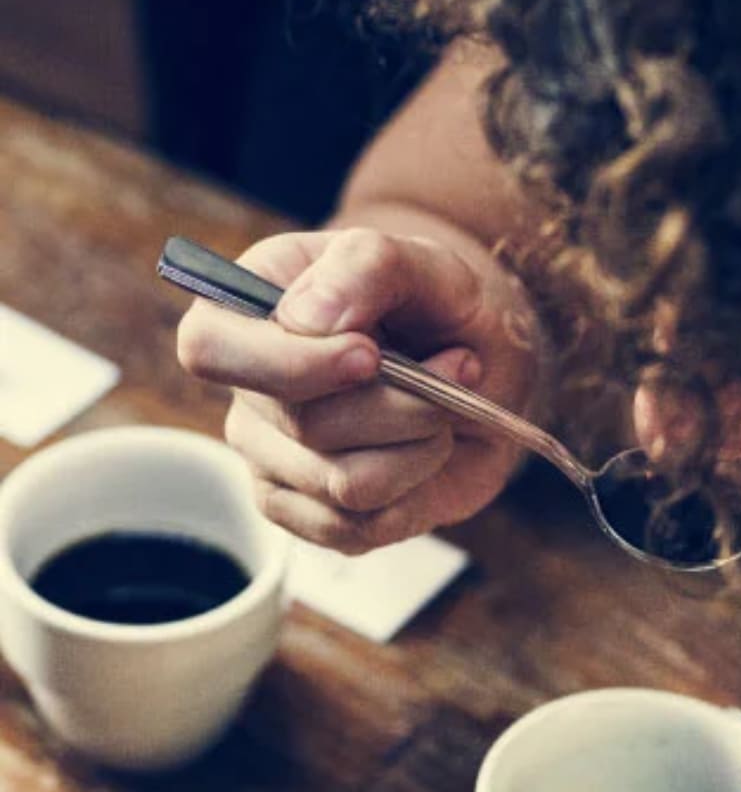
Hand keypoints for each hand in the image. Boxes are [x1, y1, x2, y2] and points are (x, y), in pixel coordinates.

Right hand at [177, 227, 544, 551]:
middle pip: (304, 424)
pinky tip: (427, 451)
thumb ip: (365, 268)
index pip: (210, 349)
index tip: (369, 355)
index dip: (291, 362)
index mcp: (245, 311)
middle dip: (404, 402)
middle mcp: (247, 394)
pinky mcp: (311, 517)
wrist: (480, 368)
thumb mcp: (422, 264)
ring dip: (422, 444)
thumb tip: (305, 321)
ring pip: (346, 482)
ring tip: (445, 408)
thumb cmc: (437, 308)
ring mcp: (272, 463)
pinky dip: (417, 488)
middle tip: (458, 364)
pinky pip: (361, 526)